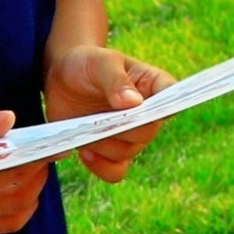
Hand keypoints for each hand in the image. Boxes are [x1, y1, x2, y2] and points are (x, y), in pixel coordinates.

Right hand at [0, 102, 43, 233]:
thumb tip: (9, 121)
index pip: (11, 171)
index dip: (38, 157)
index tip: (53, 144)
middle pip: (21, 192)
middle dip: (40, 170)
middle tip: (45, 152)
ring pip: (20, 209)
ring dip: (36, 187)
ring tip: (35, 166)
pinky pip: (9, 224)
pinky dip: (25, 206)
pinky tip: (23, 187)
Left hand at [47, 45, 175, 183]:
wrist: (61, 78)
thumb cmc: (86, 64)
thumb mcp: (100, 63)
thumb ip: (116, 80)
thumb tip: (134, 103)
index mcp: (154, 85)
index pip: (172, 96)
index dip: (167, 105)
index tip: (147, 108)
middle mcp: (148, 113)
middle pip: (147, 131)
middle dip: (122, 127)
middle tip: (99, 119)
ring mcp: (130, 135)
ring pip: (128, 152)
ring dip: (104, 144)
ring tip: (84, 128)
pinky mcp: (111, 152)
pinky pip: (115, 171)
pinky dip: (100, 166)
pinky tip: (84, 151)